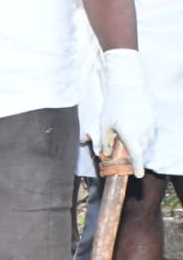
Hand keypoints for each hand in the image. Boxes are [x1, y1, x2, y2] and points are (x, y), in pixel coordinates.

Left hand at [100, 49, 156, 177]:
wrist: (127, 84)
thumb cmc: (113, 105)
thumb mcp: (104, 125)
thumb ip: (104, 141)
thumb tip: (104, 154)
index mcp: (131, 135)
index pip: (137, 155)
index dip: (138, 167)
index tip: (139, 175)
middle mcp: (144, 130)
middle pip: (143, 149)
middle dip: (138, 156)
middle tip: (131, 159)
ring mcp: (151, 122)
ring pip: (149, 140)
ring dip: (142, 145)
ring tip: (132, 144)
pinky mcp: (154, 115)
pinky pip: (151, 130)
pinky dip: (145, 135)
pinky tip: (138, 131)